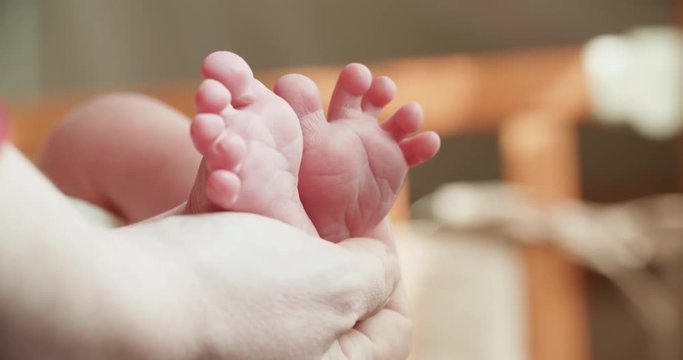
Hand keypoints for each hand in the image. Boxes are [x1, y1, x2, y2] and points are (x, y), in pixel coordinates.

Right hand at [113, 212, 403, 358]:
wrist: (124, 294)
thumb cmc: (237, 293)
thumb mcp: (334, 284)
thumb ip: (375, 277)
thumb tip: (381, 267)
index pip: (390, 323)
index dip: (389, 266)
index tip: (369, 222)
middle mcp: (290, 354)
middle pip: (337, 295)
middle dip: (332, 240)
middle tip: (326, 200)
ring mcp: (249, 332)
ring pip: (289, 269)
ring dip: (287, 223)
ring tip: (283, 185)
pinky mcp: (212, 304)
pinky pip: (244, 260)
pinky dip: (247, 225)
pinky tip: (240, 188)